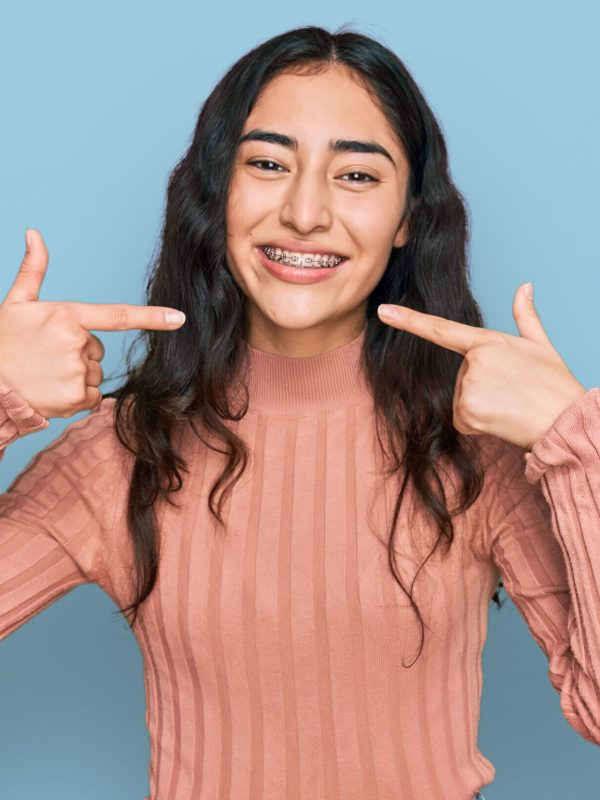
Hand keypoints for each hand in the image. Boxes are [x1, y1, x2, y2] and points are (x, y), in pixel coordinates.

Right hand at [0, 229, 185, 419]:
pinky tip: (52, 391)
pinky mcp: (77, 398)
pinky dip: (77, 398)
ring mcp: (78, 371)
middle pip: (98, 350)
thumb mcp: (16, 303)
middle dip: (79, 354)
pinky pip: (93, 398)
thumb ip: (33, 269)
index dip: (152, 317)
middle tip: (47, 357)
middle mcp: (77, 343)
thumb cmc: (3, 342)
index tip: (180, 318)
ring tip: (46, 375)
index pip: (117, 316)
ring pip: (95, 374)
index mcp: (67, 316)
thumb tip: (34, 233)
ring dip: (77, 377)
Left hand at [377, 283, 587, 449]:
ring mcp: (469, 387)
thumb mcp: (541, 345)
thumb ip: (525, 316)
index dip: (409, 320)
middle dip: (482, 388)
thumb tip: (525, 286)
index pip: (440, 329)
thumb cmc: (554, 384)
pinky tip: (501, 420)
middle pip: (460, 378)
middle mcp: (474, 362)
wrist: (564, 419)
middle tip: (511, 393)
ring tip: (509, 406)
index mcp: (487, 342)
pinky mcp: (468, 412)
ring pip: (461, 401)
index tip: (383, 311)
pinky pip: (462, 421)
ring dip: (481, 407)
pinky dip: (478, 425)